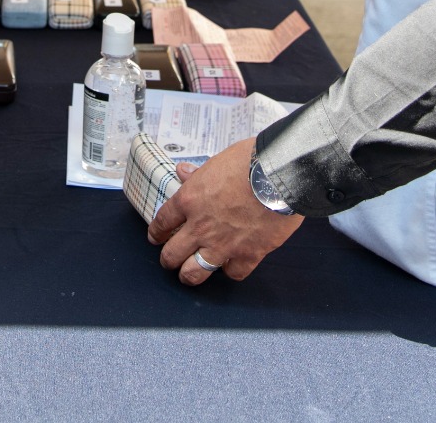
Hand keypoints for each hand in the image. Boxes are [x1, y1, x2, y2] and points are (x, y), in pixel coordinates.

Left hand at [147, 138, 303, 284]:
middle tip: (169, 260)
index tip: (155, 238)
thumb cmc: (250, 162)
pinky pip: (233, 273)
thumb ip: (198, 172)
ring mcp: (223, 244)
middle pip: (173, 254)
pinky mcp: (248, 254)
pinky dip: (231, 270)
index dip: (156, 233)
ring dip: (189, 275)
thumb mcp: (217, 160)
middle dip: (168, 260)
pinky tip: (230, 266)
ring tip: (189, 275)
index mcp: (190, 200)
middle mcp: (201, 226)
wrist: (279, 175)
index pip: (163, 222)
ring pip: (195, 272)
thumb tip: (183, 171)